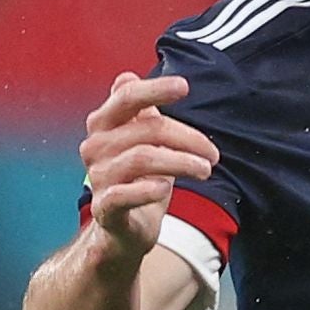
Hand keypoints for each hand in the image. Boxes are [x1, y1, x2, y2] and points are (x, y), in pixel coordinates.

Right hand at [80, 72, 219, 265]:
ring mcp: (97, 178)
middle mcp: (96, 147)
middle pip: (147, 129)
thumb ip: (138, 114)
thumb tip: (127, 76)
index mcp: (104, 126)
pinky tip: (166, 188)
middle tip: (213, 153)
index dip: (154, 89)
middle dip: (187, 138)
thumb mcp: (142, 144)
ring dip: (182, 162)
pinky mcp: (105, 208)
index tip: (184, 86)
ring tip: (206, 170)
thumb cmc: (137, 182)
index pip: (126, 97)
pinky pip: (122, 194)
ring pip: (143, 158)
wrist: (123, 233)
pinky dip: (147, 189)